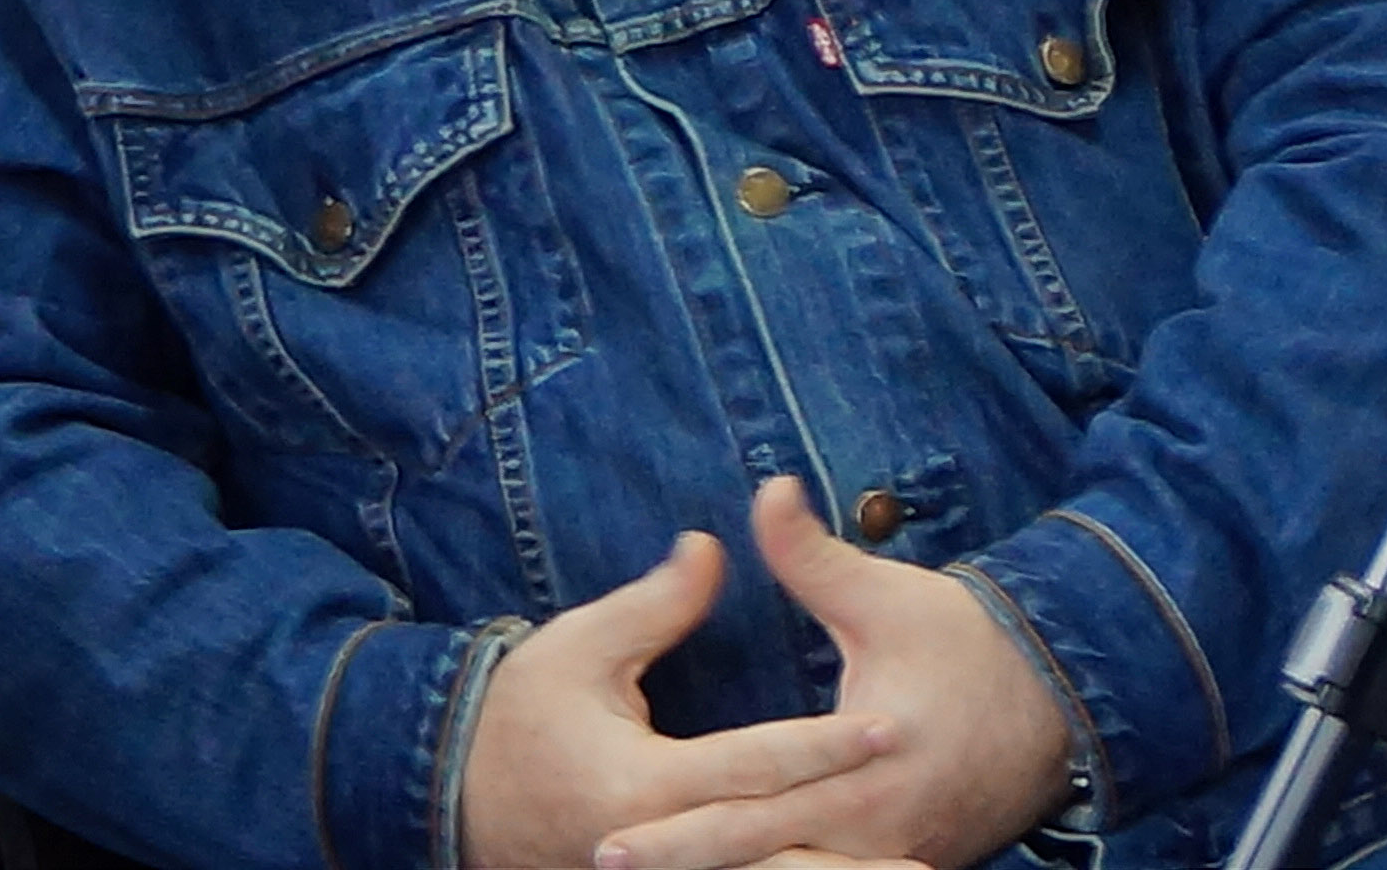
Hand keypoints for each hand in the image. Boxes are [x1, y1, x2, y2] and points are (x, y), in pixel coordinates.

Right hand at [459, 526, 897, 869]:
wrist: (453, 792)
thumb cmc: (517, 716)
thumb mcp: (578, 648)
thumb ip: (654, 604)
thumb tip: (710, 546)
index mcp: (646, 785)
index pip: (757, 766)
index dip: (828, 746)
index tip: (894, 726)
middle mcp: (662, 844)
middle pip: (780, 846)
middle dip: (859, 845)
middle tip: (933, 841)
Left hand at [592, 480, 1073, 869]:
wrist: (1067, 696)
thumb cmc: (968, 643)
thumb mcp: (886, 596)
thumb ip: (810, 553)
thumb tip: (767, 486)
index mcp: (865, 766)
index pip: (754, 809)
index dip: (681, 830)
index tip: (612, 836)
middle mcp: (880, 828)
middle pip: (766, 861)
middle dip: (687, 864)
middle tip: (607, 862)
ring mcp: (898, 852)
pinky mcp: (909, 858)